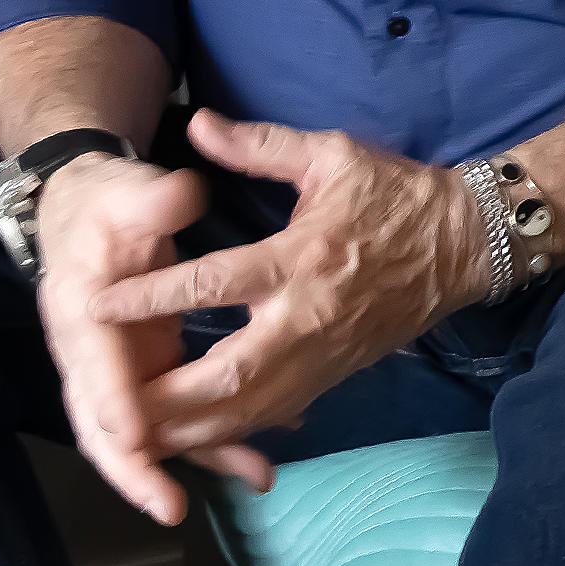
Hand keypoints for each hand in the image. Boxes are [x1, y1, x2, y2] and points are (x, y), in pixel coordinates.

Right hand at [34, 152, 268, 527]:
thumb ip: (154, 200)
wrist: (87, 212)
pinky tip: (259, 461)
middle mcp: (93, 351)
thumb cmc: (107, 202)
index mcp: (79, 307)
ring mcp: (120, 368)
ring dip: (190, 461)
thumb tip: (180, 195)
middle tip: (169, 504)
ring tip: (250, 482)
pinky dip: (212, 440)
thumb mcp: (126, 192)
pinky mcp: (148, 372)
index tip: (134, 433)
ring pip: (145, 432)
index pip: (93, 362)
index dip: (112, 397)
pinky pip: (175, 417)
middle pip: (105, 421)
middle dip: (136, 466)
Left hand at [86, 113, 489, 463]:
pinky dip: (230, 433)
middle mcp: (306, 318)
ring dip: (190, 429)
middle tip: (108, 405)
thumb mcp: (332, 156)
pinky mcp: (333, 375)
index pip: (214, 283)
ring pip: (248, 409)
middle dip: (165, 397)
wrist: (467, 242)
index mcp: (300, 259)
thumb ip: (259, 146)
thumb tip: (196, 124)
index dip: (152, 297)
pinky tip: (191, 441)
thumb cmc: (396, 195)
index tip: (97, 304)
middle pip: (227, 374)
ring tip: (135, 440)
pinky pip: (274, 414)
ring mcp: (322, 355)